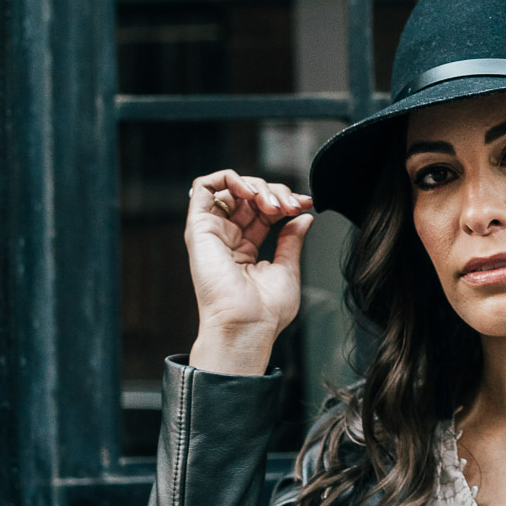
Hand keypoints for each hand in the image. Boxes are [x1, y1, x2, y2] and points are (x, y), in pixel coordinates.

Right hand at [185, 169, 313, 374]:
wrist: (247, 326)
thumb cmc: (265, 312)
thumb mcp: (287, 269)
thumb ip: (292, 239)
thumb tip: (304, 216)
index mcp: (246, 249)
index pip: (263, 211)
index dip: (285, 200)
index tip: (306, 205)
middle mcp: (226, 238)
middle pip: (249, 196)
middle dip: (276, 192)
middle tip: (293, 205)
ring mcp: (212, 231)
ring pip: (230, 187)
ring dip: (256, 185)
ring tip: (274, 204)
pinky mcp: (199, 228)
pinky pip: (204, 187)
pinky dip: (229, 178)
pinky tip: (251, 193)